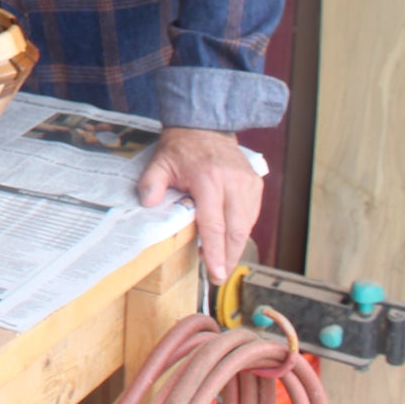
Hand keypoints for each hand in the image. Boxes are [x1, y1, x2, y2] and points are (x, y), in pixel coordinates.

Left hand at [137, 126, 263, 283]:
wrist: (204, 127)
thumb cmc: (180, 149)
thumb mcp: (159, 163)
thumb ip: (151, 184)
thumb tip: (148, 204)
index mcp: (208, 179)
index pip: (214, 224)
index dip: (216, 252)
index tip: (216, 272)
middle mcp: (233, 183)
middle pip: (236, 231)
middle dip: (229, 257)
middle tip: (219, 275)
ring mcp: (248, 183)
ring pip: (247, 225)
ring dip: (236, 246)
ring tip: (222, 260)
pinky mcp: (255, 184)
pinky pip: (252, 215)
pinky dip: (241, 230)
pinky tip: (229, 239)